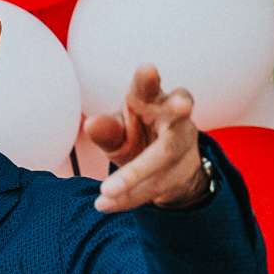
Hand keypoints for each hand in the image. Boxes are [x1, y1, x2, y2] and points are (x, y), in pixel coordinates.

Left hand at [86, 65, 208, 212]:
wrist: (166, 165)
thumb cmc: (136, 133)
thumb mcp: (117, 132)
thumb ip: (106, 129)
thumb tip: (90, 124)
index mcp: (152, 102)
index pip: (150, 89)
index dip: (149, 80)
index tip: (147, 68)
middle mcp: (174, 120)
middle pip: (176, 117)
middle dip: (179, 109)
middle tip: (183, 104)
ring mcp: (181, 147)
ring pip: (162, 157)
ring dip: (135, 174)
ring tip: (106, 190)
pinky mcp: (178, 174)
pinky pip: (152, 187)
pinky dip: (126, 198)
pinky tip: (102, 205)